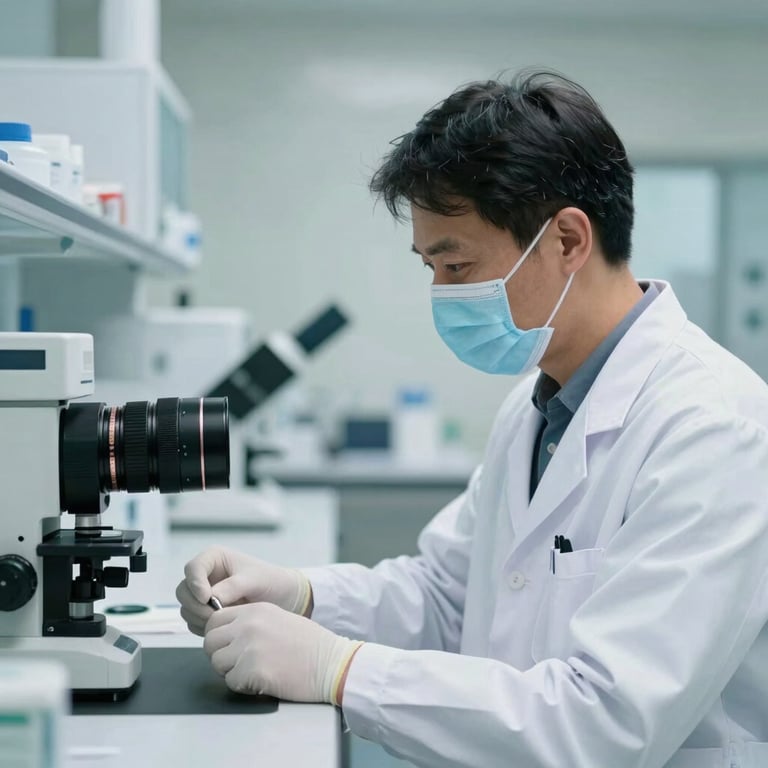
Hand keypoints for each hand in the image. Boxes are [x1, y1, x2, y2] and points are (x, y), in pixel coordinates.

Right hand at [175, 547, 311, 635]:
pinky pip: (193, 622)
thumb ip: (233, 586)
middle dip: (196, 605)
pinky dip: (202, 626)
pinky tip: (222, 625)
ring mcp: (203, 594)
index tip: (207, 599)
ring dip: (200, 618)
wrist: (283, 597)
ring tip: (225, 619)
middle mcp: (205, 575)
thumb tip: (211, 598)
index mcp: (214, 559)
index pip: (192, 568)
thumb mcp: (254, 579)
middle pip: (183, 590)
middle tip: (216, 615)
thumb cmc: (270, 580)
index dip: (195, 584)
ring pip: (186, 608)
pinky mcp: (205, 611)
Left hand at [203, 602, 362, 703]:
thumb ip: (250, 621)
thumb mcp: (278, 618)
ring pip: (217, 663)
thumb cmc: (309, 644)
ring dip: (231, 672)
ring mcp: (250, 647)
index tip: (228, 646)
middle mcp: (249, 625)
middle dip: (220, 655)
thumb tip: (225, 634)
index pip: (214, 620)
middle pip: (210, 642)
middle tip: (239, 663)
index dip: (218, 636)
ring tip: (254, 671)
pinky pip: (231, 682)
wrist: (331, 662)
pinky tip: (263, 680)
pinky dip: (243, 686)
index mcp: (254, 610)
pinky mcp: (254, 670)